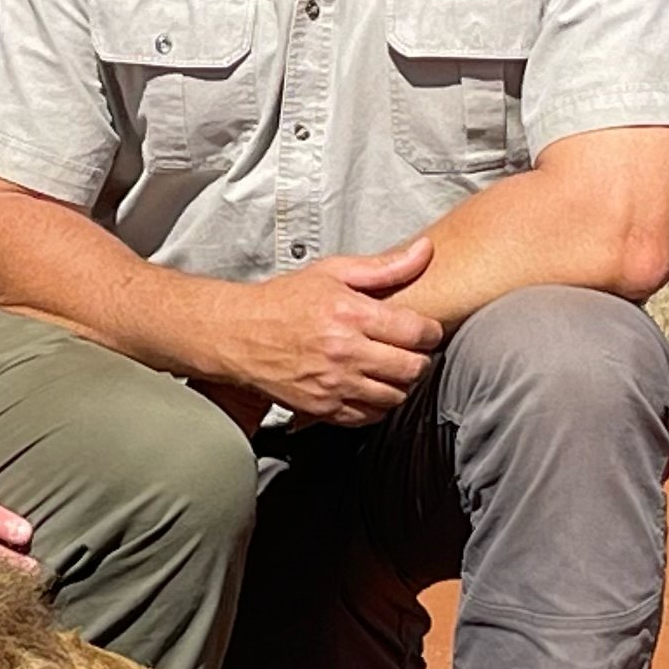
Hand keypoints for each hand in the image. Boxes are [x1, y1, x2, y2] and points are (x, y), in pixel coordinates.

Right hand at [215, 235, 441, 424]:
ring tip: (389, 368)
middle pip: (412, 369)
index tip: (425, 330)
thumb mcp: (333, 272)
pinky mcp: (322, 408)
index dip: (431, 331)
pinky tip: (369, 386)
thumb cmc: (282, 302)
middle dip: (419, 359)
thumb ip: (384, 266)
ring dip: (400, 384)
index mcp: (350, 315)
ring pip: (395, 396)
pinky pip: (369, 416)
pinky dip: (377, 405)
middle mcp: (344, 353)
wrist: (237, 334)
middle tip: (410, 350)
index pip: (417, 332)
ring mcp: (333, 384)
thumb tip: (423, 252)